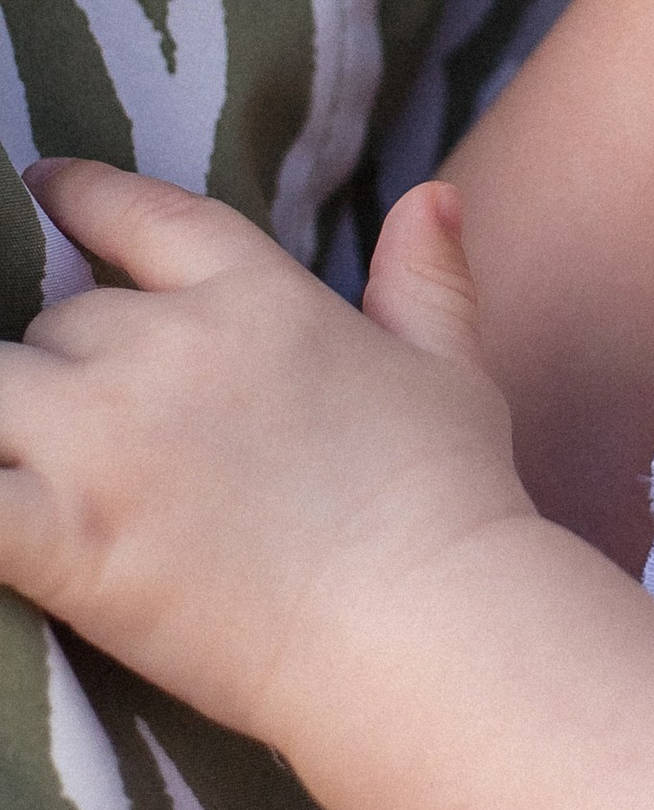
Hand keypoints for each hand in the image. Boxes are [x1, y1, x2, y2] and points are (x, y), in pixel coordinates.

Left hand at [0, 168, 526, 752]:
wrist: (425, 624)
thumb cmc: (452, 503)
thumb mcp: (453, 369)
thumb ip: (427, 279)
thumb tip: (436, 191)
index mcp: (255, 297)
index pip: (142, 215)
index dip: (83, 197)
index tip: (43, 186)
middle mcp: (165, 348)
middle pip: (59, 323)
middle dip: (67, 369)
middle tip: (102, 434)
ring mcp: (102, 441)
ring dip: (7, 423)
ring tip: (25, 460)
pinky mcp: (63, 537)